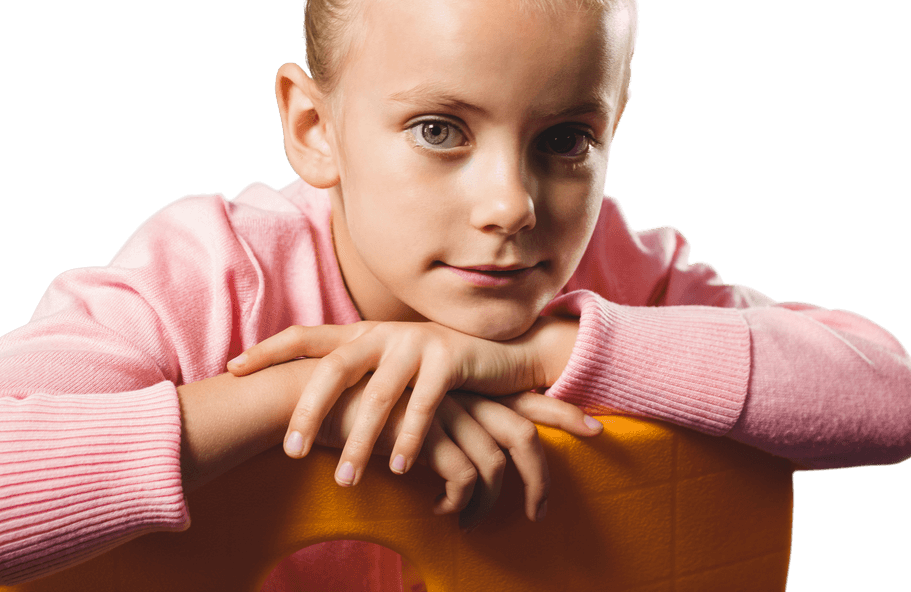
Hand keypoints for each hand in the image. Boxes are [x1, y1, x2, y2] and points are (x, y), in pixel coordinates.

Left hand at [229, 317, 598, 490]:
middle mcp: (383, 333)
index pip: (305, 335)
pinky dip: (409, 438)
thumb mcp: (388, 363)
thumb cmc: (432, 364)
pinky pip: (424, 405)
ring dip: (361, 441)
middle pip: (333, 369)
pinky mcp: (449, 358)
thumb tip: (304, 401)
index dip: (268, 349)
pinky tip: (399, 469)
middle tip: (291, 453)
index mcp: (361, 333)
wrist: (501, 347)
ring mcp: (416, 343)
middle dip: (309, 412)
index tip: (232, 368)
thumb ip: (354, 374)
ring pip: (378, 395)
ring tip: (347, 481)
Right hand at [316, 378, 597, 529]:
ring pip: (496, 465)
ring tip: (476, 526)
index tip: (595, 427)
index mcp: (463, 385)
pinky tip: (445, 514)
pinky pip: (463, 478)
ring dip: (492, 504)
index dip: (560, 412)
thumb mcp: (404, 404)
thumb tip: (459, 449)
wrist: (314, 391)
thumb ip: (435, 417)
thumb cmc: (358, 402)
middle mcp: (462, 396)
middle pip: (524, 434)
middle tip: (542, 512)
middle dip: (542, 476)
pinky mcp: (427, 436)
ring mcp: (446, 414)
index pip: (524, 397)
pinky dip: (460, 502)